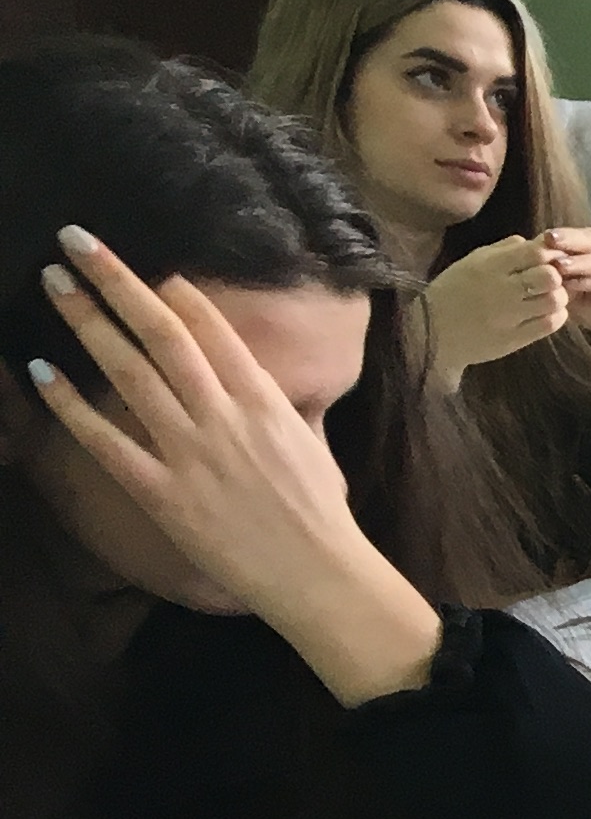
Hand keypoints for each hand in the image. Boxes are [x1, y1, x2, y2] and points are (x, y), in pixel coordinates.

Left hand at [31, 231, 440, 700]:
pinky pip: (106, 442)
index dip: (172, 291)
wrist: (320, 576)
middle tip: (76, 242)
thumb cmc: (322, 515)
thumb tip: (271, 385)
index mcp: (265, 402)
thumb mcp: (315, 446)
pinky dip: (70, 406)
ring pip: (128, 373)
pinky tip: (40, 372)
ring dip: (86, 322)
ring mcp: (191, 454)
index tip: (144, 266)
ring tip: (53, 282)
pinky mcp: (163, 494)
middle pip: (161, 334)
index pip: (211, 331)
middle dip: (116, 282)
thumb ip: (286, 408)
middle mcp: (223, 417)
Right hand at [421, 233, 568, 382]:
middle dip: (556, 276)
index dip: (548, 253)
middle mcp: (502, 289)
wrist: (432, 332)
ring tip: (547, 297)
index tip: (547, 259)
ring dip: (558, 297)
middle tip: (550, 281)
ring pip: (554, 300)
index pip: (535, 252)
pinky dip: (555, 316)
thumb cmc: (452, 292)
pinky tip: (545, 313)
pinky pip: (550, 324)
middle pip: (550, 276)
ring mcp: (510, 316)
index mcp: (490, 266)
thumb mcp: (471, 262)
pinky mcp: (515, 338)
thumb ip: (502, 250)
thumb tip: (530, 241)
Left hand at [542, 227, 590, 398]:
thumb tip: (533, 266)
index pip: (576, 235)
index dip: (559, 235)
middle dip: (569, 239)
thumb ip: (556, 279)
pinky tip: (578, 285)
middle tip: (548, 240)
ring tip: (560, 266)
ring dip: (582, 261)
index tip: (538, 238)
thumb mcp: (570, 294)